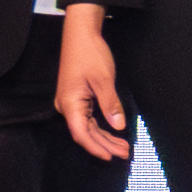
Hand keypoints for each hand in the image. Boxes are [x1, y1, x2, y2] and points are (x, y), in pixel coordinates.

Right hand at [52, 11, 134, 165]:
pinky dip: (101, 127)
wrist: (80, 34)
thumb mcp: (103, 80)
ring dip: (104, 138)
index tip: (111, 157)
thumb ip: (110, 104)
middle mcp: (66, 106)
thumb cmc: (89, 54)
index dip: (96, 147)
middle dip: (105, 145)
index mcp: (70, 103)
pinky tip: (113, 133)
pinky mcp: (77, 98)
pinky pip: (88, 118)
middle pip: (85, 133)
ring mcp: (71, 103)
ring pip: (87, 127)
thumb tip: (118, 126)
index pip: (82, 134)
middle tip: (125, 153)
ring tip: (123, 147)